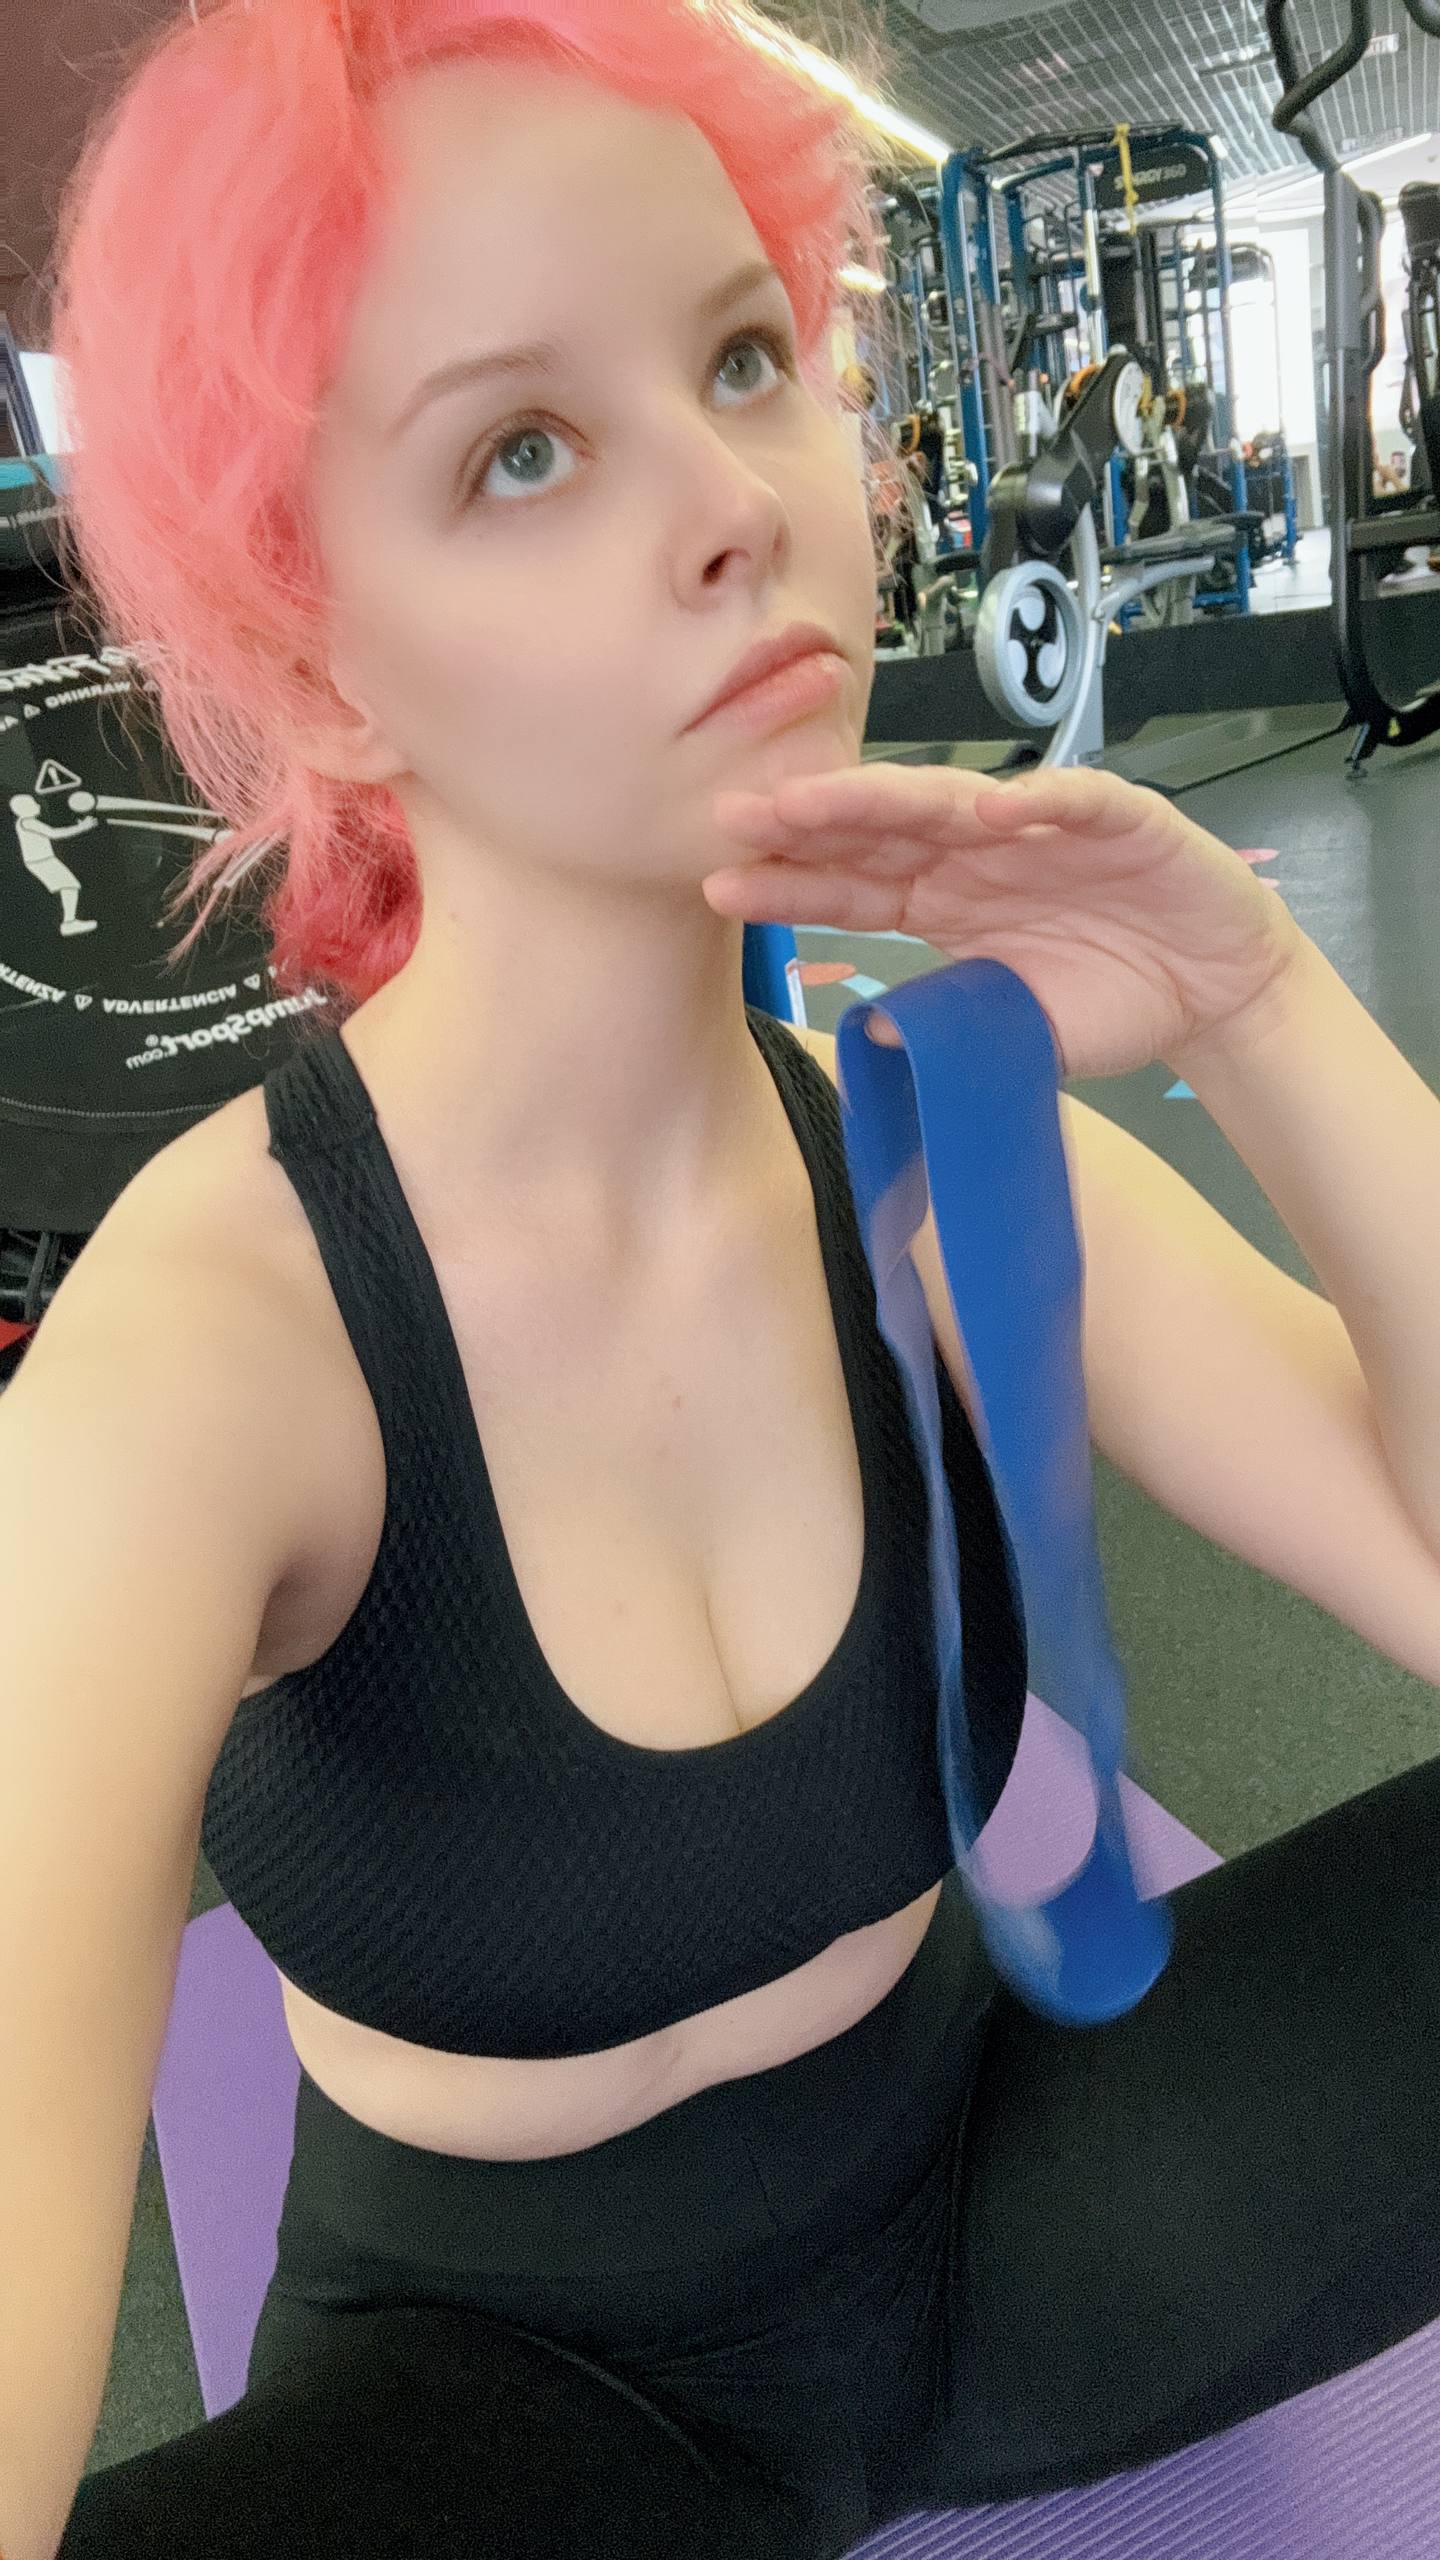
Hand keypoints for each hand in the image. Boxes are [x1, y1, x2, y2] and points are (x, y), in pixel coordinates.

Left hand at [702, 760, 1307, 1080]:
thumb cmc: (1107, 998)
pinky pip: (1072, 803)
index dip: (789, 884)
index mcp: (943, 900)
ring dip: (886, 798)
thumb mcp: (1011, 1028)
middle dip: (807, 821)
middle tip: (735, 814)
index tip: (718, 887)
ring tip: (820, 798)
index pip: (851, 887)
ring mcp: (1044, 830)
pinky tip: (985, 810)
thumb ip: (946, 1023)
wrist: (1215, 989)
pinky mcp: (1121, 822)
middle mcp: (978, 853)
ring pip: (955, 802)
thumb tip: (870, 1030)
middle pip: (881, 831)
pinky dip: (1035, 803)